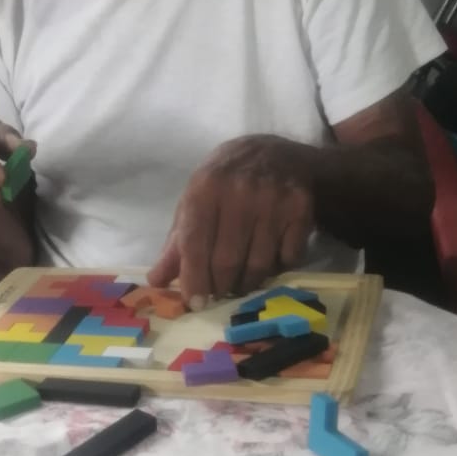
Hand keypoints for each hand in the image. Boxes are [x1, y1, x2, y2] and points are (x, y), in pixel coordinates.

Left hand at [148, 136, 313, 306]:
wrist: (274, 153)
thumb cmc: (225, 182)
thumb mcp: (194, 201)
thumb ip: (177, 243)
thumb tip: (156, 281)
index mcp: (205, 189)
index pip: (195, 243)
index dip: (194, 278)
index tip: (195, 303)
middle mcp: (239, 192)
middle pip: (227, 260)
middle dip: (220, 286)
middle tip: (219, 292)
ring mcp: (273, 200)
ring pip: (258, 264)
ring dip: (248, 283)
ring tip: (241, 281)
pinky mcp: (300, 208)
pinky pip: (288, 257)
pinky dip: (277, 268)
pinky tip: (269, 259)